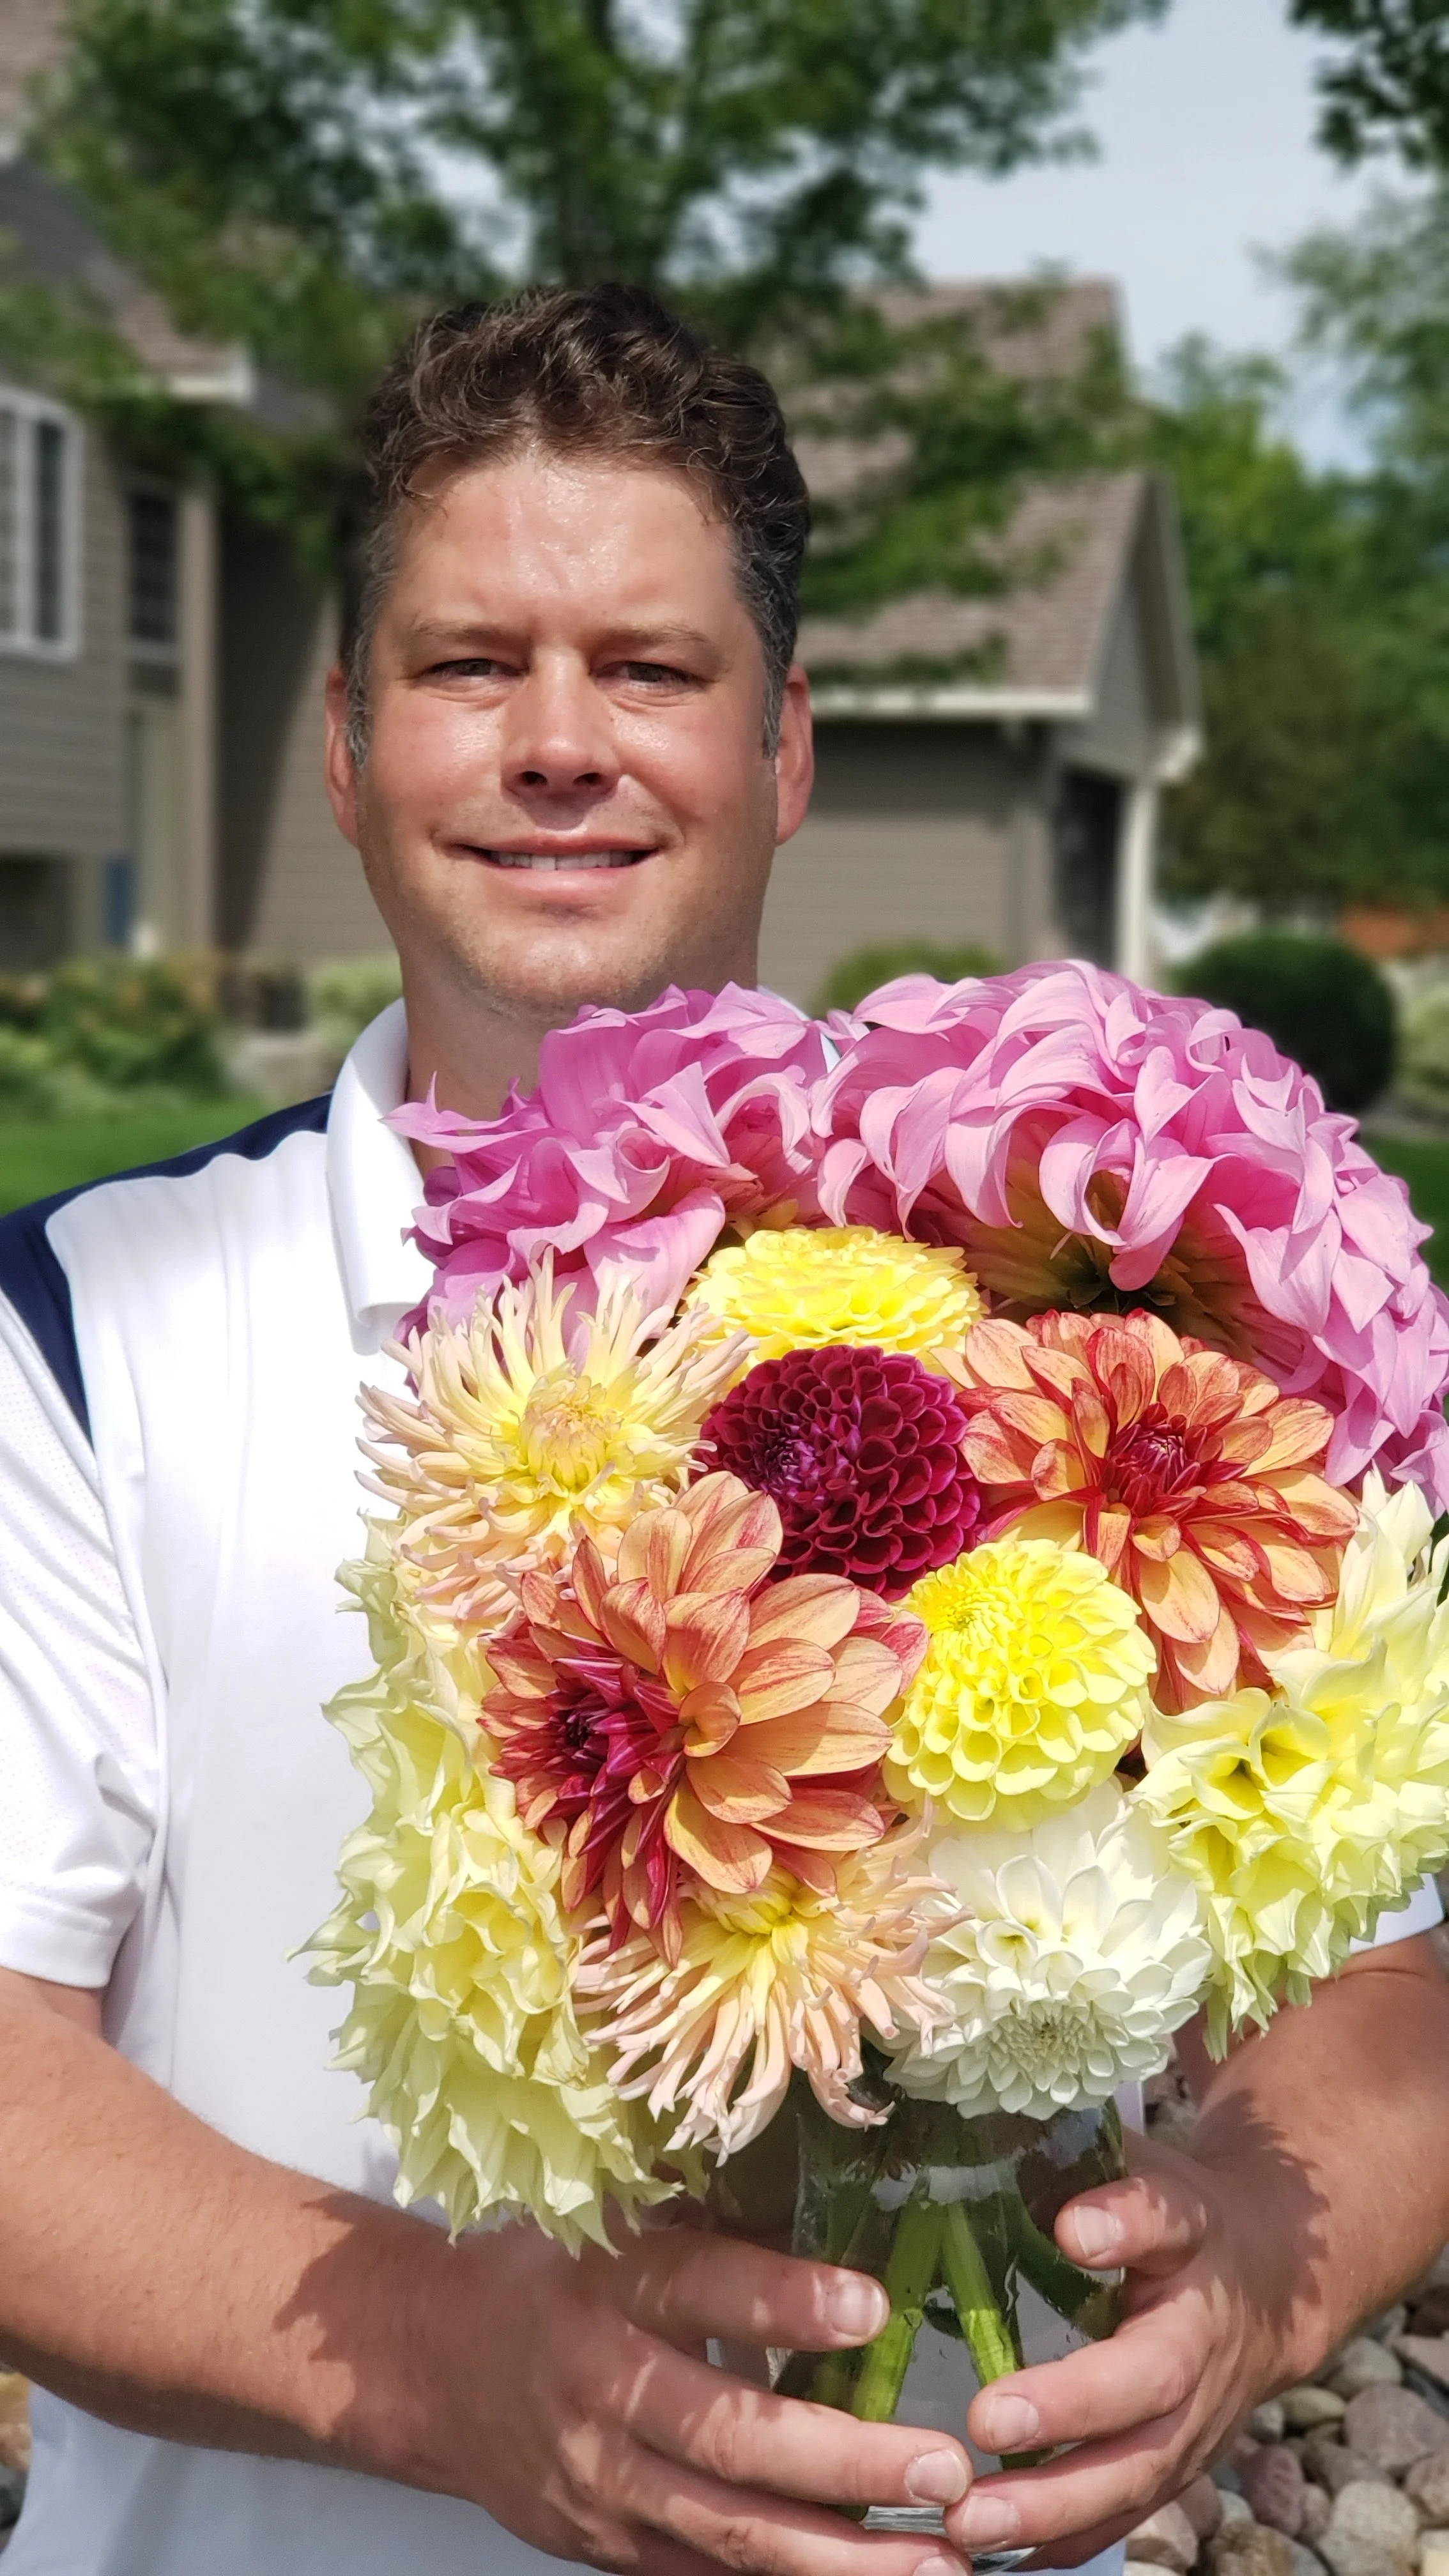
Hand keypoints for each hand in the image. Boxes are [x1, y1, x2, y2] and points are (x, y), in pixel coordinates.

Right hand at [405, 2218, 975, 2575]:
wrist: (432, 2364)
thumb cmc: (549, 2270)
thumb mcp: (613, 2216)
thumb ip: (712, 2220)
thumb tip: (846, 2195)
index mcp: (608, 2281)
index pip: (702, 2288)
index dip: (787, 2299)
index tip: (876, 2305)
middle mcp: (602, 2385)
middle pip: (730, 2434)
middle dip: (847, 2462)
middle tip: (945, 2468)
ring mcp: (602, 2481)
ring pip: (728, 2530)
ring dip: (839, 2556)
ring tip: (937, 2560)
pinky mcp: (608, 2546)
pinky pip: (704, 2573)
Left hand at [943, 2131, 1293, 2569]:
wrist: (1264, 2285)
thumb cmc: (1169, 2212)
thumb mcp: (1136, 2160)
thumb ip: (1071, 2156)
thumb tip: (971, 2126)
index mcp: (1192, 2234)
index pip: (1164, 2218)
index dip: (1126, 2221)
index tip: (1074, 2226)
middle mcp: (1204, 2334)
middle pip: (1149, 2380)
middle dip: (1072, 2408)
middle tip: (988, 2424)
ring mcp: (1197, 2417)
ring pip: (1136, 2471)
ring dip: (1054, 2505)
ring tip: (970, 2521)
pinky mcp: (1176, 2470)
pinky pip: (1122, 2516)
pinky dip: (1062, 2544)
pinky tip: (991, 2555)